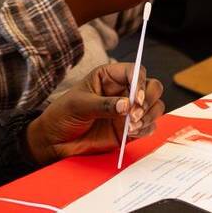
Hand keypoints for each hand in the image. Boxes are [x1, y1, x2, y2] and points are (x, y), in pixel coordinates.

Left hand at [25, 63, 164, 165]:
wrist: (56, 142)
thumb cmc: (63, 115)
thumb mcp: (79, 105)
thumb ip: (103, 104)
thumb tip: (126, 105)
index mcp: (108, 76)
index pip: (134, 71)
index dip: (140, 82)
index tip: (136, 98)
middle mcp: (122, 91)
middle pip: (152, 87)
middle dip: (148, 100)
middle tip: (134, 114)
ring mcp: (128, 110)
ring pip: (155, 106)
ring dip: (149, 115)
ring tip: (131, 126)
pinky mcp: (130, 128)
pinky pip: (149, 126)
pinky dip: (146, 129)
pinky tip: (131, 133)